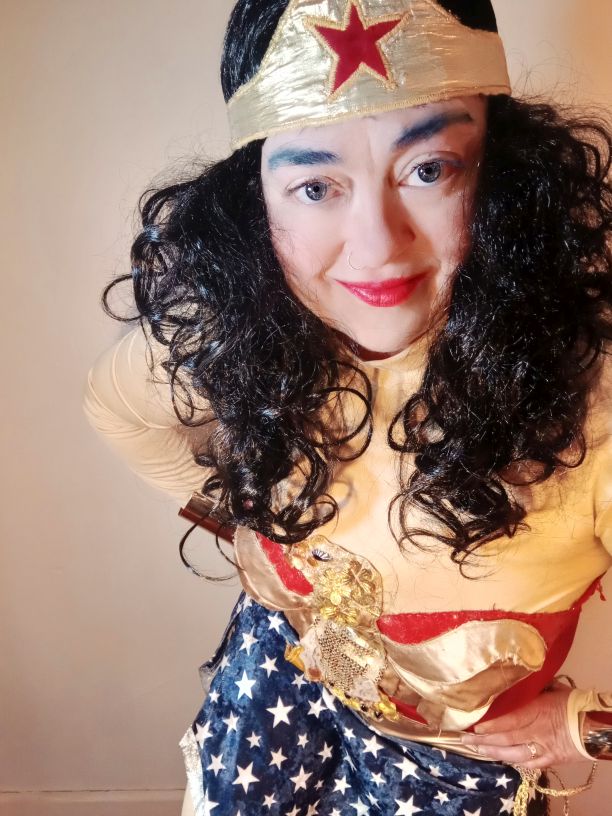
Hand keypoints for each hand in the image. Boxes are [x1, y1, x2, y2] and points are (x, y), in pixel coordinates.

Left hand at [461, 685, 585, 768]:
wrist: (596, 727)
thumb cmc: (574, 703)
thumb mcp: (552, 688)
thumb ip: (533, 686)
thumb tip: (518, 674)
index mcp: (537, 711)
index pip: (509, 720)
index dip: (490, 726)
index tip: (474, 726)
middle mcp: (537, 732)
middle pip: (507, 738)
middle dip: (485, 740)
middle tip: (466, 740)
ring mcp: (543, 748)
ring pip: (514, 754)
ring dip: (494, 752)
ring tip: (478, 750)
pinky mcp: (551, 760)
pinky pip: (529, 763)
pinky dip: (514, 761)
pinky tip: (502, 759)